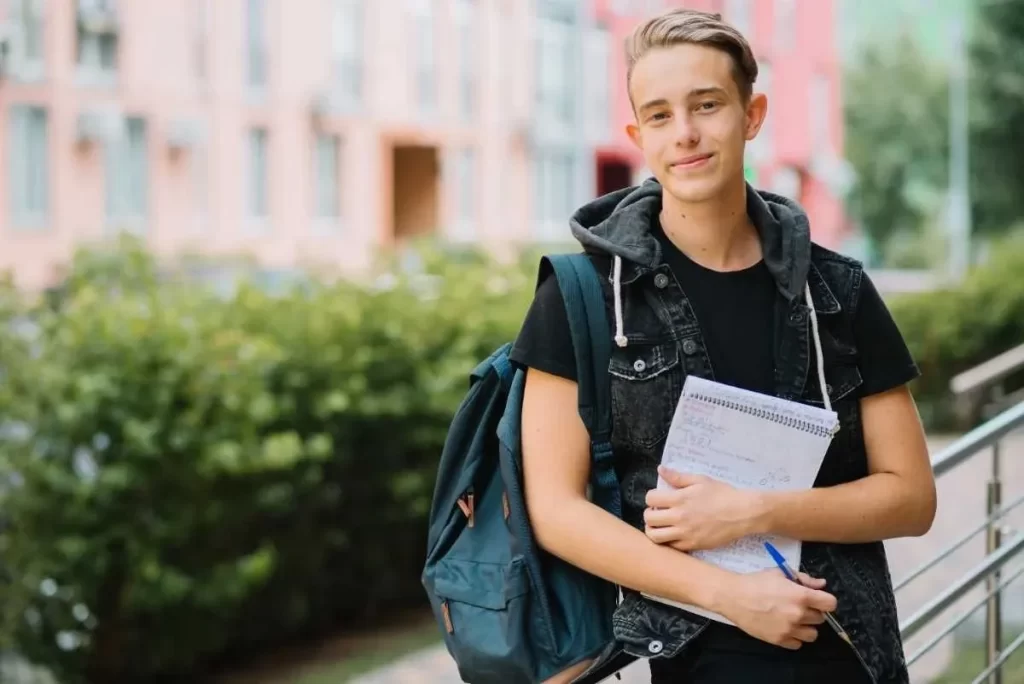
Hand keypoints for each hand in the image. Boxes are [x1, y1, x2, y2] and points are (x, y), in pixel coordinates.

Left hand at [644, 467, 763, 550]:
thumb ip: (678, 477)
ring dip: (654, 530)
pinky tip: (674, 534)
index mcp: (680, 499)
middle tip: (658, 512)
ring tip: (661, 525)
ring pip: (655, 536)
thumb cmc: (722, 494)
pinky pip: (670, 547)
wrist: (743, 513)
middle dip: (650, 513)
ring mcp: (685, 533)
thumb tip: (660, 469)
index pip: (650, 498)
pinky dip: (668, 541)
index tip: (659, 498)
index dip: (652, 497)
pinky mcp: (692, 545)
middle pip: (648, 519)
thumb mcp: (700, 480)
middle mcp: (679, 517)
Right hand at [717, 569, 835, 649]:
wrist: (733, 597)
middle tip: (799, 606)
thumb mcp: (779, 573)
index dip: (825, 600)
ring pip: (812, 634)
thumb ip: (803, 579)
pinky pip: (797, 644)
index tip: (818, 599)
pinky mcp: (779, 640)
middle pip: (821, 619)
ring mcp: (789, 629)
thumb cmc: (756, 582)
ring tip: (794, 620)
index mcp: (801, 596)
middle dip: (813, 612)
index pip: (830, 604)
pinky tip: (785, 627)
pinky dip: (794, 637)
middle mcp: (799, 614)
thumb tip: (821, 584)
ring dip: (806, 627)